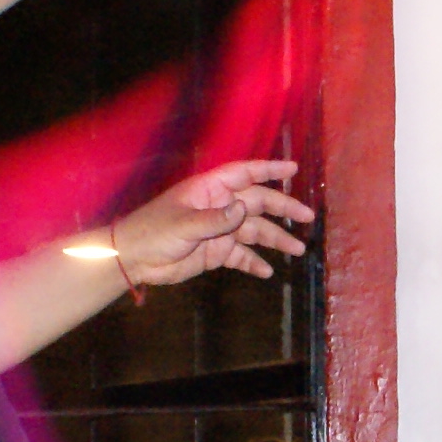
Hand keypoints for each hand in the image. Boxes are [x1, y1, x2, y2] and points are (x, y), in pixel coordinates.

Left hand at [110, 160, 312, 287]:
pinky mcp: (215, 252)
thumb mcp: (184, 225)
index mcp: (210, 190)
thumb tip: (245, 209)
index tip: (293, 170)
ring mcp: (219, 230)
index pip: (244, 174)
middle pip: (258, 203)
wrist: (134, 258)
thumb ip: (215, 219)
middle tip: (307, 217)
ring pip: (254, 231)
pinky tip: (268, 272)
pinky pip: (241, 256)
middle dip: (283, 209)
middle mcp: (219, 206)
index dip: (268, 170)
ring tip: (297, 250)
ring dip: (276, 240)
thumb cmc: (153, 232)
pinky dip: (254, 263)